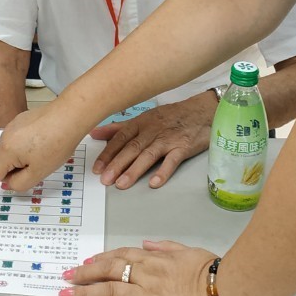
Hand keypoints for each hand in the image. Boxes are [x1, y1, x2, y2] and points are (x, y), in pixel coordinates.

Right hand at [0, 102, 87, 206]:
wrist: (70, 114)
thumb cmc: (57, 143)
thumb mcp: (39, 172)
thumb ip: (19, 183)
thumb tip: (7, 181)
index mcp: (7, 152)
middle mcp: (5, 138)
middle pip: (6, 165)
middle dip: (19, 170)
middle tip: (42, 164)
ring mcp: (12, 127)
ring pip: (14, 153)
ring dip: (26, 158)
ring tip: (47, 150)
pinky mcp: (21, 120)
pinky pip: (20, 141)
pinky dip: (30, 146)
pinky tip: (46, 141)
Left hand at [60, 240, 227, 295]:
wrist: (230, 290)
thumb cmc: (215, 271)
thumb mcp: (190, 250)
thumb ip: (167, 247)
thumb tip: (148, 243)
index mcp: (157, 259)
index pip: (122, 255)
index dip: (101, 259)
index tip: (85, 262)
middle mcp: (148, 274)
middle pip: (109, 271)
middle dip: (84, 273)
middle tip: (65, 276)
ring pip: (110, 293)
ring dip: (85, 294)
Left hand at [91, 95, 212, 189]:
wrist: (201, 111)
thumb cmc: (170, 117)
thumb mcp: (143, 118)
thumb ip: (119, 128)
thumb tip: (94, 133)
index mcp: (140, 123)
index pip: (120, 138)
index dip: (108, 153)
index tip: (97, 168)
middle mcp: (152, 130)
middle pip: (132, 148)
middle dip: (117, 164)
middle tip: (105, 180)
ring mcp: (168, 139)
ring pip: (148, 155)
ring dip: (135, 170)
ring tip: (122, 184)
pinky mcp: (183, 147)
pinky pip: (172, 160)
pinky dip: (163, 171)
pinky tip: (154, 183)